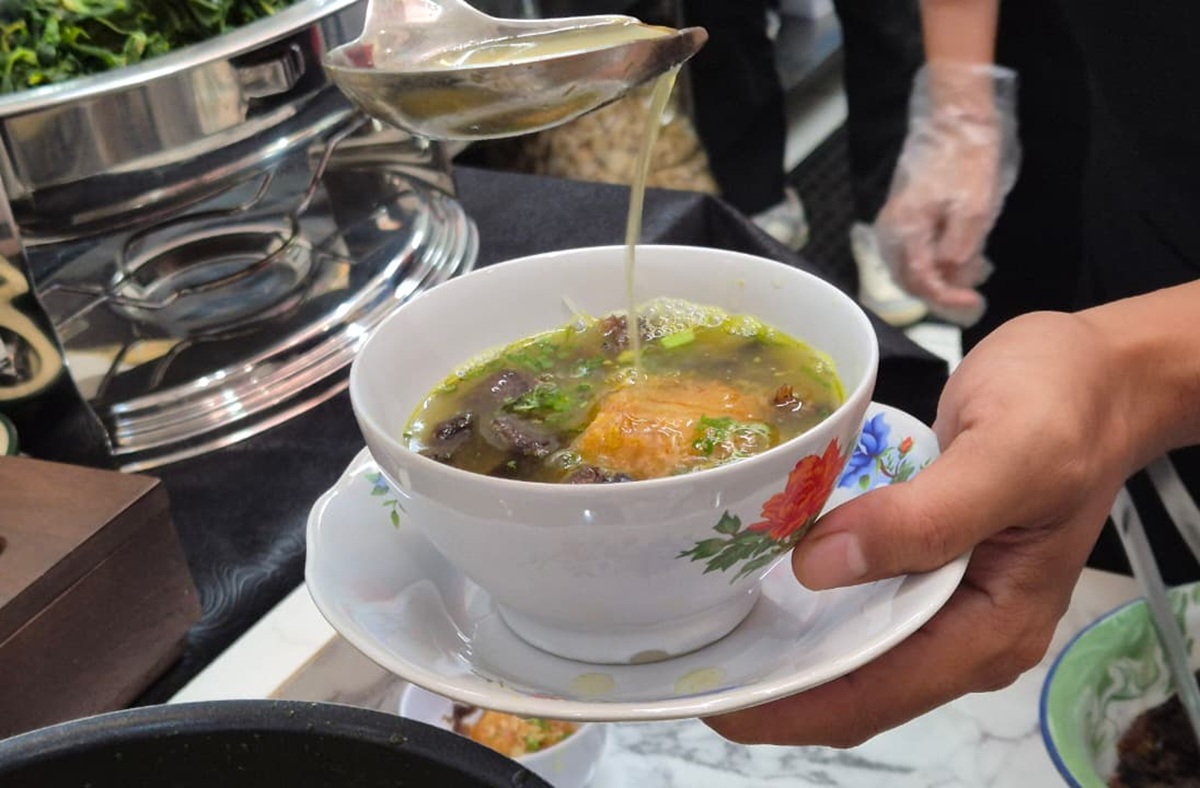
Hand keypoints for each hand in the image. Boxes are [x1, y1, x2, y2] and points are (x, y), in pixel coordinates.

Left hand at [704, 311, 1135, 746]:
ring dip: (784, 643)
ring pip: (851, 645)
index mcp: (992, 627)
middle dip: (773, 682)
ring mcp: (944, 596)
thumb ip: (925, 518)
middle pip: (854, 683)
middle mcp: (965, 628)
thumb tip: (821, 567)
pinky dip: (807, 597)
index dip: (790, 704)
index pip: (875, 694)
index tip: (715, 697)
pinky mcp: (926, 561)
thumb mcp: (1006, 454)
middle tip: (691, 658)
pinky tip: (756, 574)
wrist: (1097, 373)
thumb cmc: (1063, 405)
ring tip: (707, 624)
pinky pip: (857, 598)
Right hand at [875, 63, 1019, 326]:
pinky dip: (935, 264)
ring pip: (911, 269)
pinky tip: (960, 258)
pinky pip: (913, 253)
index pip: (921, 282)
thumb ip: (959, 251)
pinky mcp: (904, 216)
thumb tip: (951, 280)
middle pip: (910, 281)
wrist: (956, 122)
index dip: (947, 299)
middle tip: (973, 296)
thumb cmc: (968, 161)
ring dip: (939, 280)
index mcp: (906, 229)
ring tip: (972, 276)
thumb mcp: (974, 210)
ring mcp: (895, 223)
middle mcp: (893, 231)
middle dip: (942, 293)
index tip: (974, 304)